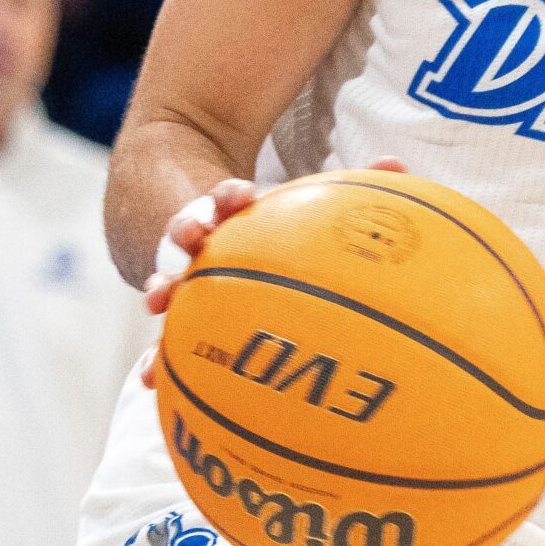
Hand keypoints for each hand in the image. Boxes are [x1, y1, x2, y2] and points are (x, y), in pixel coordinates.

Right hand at [137, 158, 406, 385]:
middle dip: (187, 230)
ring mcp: (185, 278)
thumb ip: (349, 190)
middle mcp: (202, 243)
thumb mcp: (303, 210)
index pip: (226, 200)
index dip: (229, 197)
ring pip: (169, 282)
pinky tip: (150, 380)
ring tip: (157, 300)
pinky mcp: (180, 316)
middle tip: (192, 235)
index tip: (240, 195)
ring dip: (162, 289)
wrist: (205, 237)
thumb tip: (394, 165)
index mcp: (231, 216)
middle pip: (188, 232)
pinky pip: (167, 336)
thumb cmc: (273, 232)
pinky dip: (156, 356)